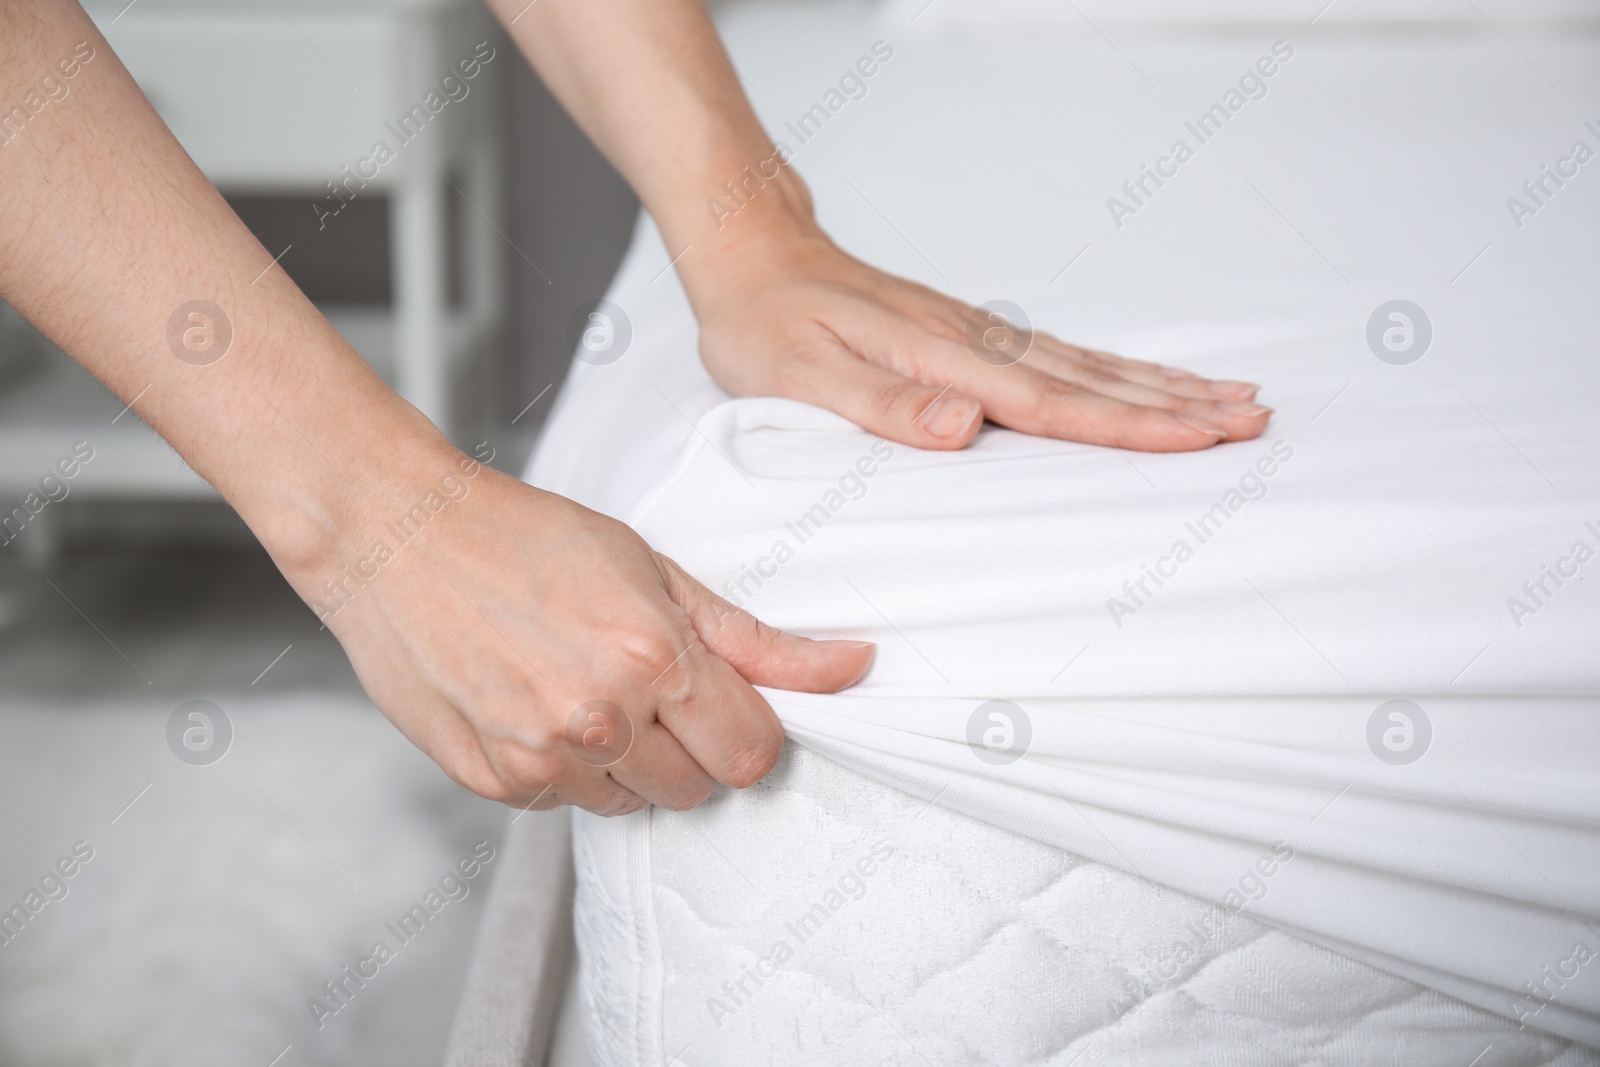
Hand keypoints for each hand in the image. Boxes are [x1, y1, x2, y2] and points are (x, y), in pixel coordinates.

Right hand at [278, 452, 873, 814]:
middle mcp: (600, 716)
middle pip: (699, 787)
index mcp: (653, 654)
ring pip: (633, 803)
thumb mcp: (656, 570)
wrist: (398, 535)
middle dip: (690, 745)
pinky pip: (566, 804)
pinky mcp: (493, 781)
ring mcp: (541, 756)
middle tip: (645, 684)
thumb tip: (852, 666)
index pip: (753, 752)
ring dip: (628, 762)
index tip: (723, 701)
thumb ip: (755, 638)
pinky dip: (566, 769)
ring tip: (585, 686)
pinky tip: (538, 705)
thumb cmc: (527, 537)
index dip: (746, 728)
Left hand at [687, 198, 1270, 452]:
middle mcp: (975, 341)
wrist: (755, 256)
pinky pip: (1064, 358)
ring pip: (1090, 365)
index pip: (1049, 404)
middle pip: (1093, 381)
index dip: (1127, 427)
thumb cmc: (767, 322)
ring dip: (1165, 387)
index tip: (1198, 439)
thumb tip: (965, 425)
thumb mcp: (800, 373)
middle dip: (1177, 406)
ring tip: (1236, 400)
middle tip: (1256, 422)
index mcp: (940, 357)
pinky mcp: (975, 335)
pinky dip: (1119, 372)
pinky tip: (1150, 382)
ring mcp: (981, 335)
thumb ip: (882, 403)